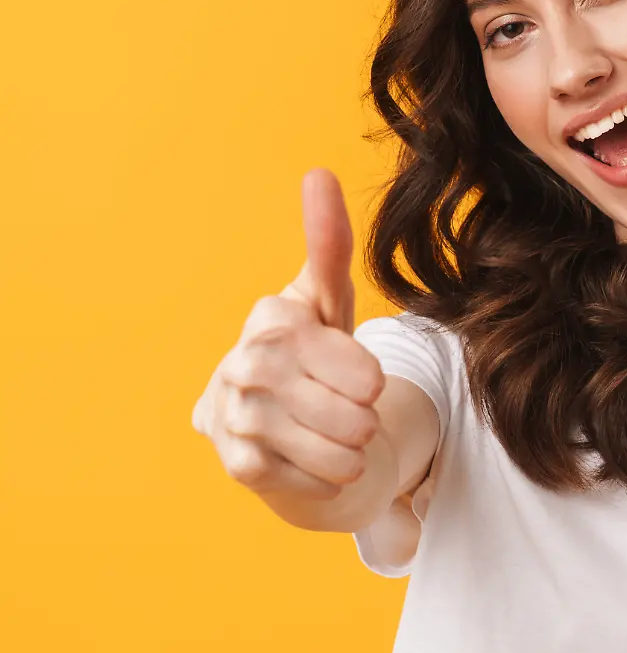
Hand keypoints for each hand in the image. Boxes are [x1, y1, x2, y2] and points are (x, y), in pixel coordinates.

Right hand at [193, 169, 385, 498]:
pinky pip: (301, 479)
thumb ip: (328, 245)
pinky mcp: (238, 463)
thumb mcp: (328, 302)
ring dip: (343, 452)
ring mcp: (234, 416)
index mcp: (272, 321)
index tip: (366, 381)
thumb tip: (318, 173)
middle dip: (354, 418)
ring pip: (317, 449)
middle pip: (334, 409)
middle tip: (356, 416)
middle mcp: (244, 365)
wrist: (281, 425)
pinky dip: (322, 477)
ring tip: (345, 442)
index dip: (360, 376)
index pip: (339, 362)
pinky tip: (317, 462)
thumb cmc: (314, 353)